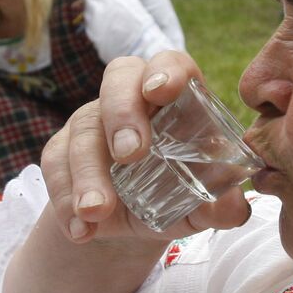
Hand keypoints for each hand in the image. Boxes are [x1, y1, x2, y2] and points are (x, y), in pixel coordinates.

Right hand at [41, 51, 251, 243]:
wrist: (132, 220)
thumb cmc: (177, 195)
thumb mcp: (199, 206)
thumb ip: (220, 207)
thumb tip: (237, 207)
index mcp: (175, 98)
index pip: (170, 63)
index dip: (166, 70)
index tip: (162, 91)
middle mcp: (131, 98)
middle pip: (118, 80)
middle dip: (122, 114)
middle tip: (130, 154)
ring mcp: (93, 120)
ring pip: (83, 128)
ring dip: (88, 172)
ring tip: (97, 211)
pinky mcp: (63, 148)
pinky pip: (55, 162)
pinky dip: (64, 198)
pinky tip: (80, 229)